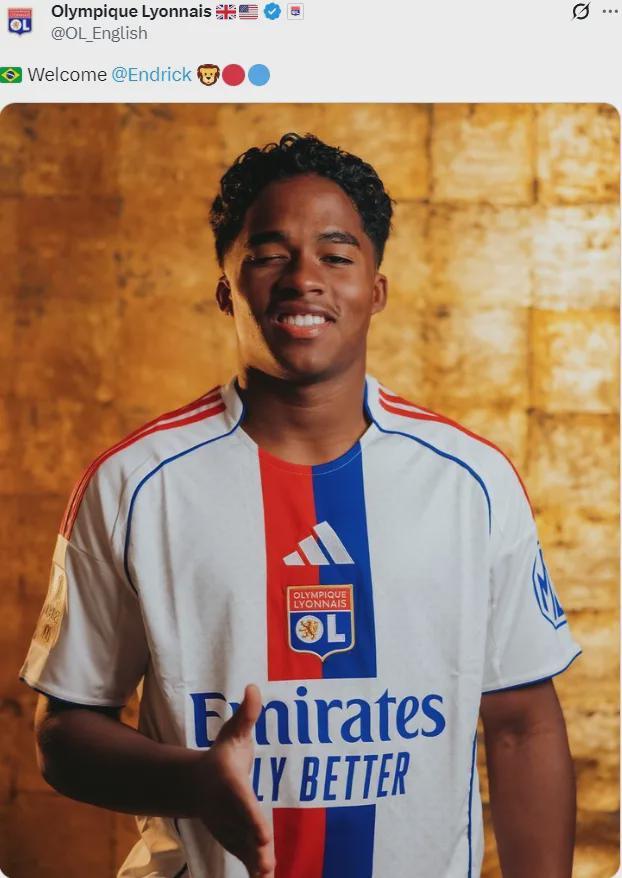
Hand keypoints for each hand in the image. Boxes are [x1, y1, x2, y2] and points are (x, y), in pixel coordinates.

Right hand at [195, 684, 274, 876]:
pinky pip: (246, 856)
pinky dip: (254, 868)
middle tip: (267, 859)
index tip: (263, 832)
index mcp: (230, 785)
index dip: (252, 817)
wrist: (196, 785)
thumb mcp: (233, 733)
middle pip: (243, 830)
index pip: (243, 802)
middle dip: (254, 846)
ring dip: (255, 862)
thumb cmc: (221, 756)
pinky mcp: (235, 839)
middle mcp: (228, 811)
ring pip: (244, 848)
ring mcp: (230, 828)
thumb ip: (246, 714)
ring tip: (267, 876)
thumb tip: (254, 687)